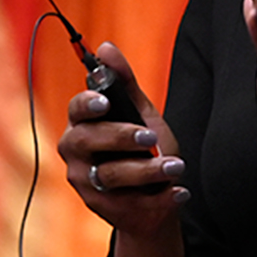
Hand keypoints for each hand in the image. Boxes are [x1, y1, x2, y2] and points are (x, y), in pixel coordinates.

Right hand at [57, 42, 187, 237]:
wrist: (154, 195)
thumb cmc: (143, 146)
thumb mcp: (140, 113)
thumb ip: (125, 83)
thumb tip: (107, 47)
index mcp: (83, 123)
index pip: (76, 109)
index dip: (87, 104)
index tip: (105, 102)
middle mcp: (76, 152)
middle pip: (88, 141)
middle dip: (121, 137)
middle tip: (151, 136)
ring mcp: (85, 183)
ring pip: (110, 175)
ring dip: (147, 170)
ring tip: (176, 166)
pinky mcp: (102, 209)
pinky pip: (129, 204)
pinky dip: (159, 199)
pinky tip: (180, 192)